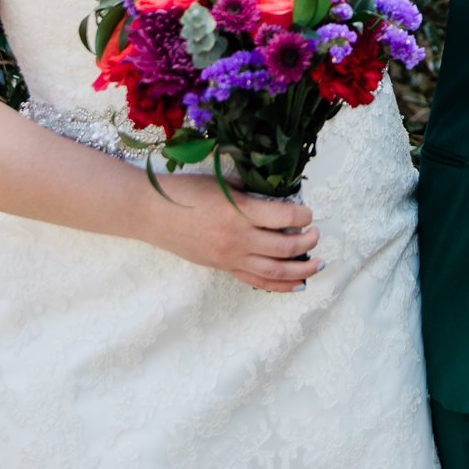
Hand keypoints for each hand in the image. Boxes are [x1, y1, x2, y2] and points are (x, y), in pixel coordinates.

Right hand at [139, 173, 323, 292]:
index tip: (308, 212)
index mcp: (240, 211)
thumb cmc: (184, 191)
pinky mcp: (223, 267)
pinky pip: (257, 281)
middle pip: (285, 247)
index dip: (303, 215)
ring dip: (301, 269)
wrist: (151, 213)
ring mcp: (231, 257)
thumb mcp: (222, 182)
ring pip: (275, 271)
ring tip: (317, 264)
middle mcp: (238, 238)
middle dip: (308, 241)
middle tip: (317, 234)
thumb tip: (276, 197)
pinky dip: (279, 286)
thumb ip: (250, 191)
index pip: (285, 216)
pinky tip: (296, 284)